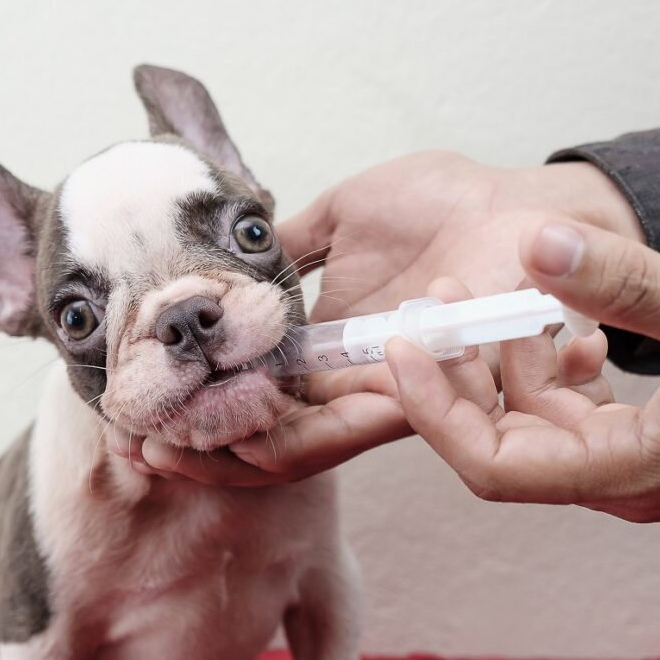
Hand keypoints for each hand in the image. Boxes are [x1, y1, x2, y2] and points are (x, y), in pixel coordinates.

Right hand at [113, 154, 643, 483]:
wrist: (518, 205)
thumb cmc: (445, 204)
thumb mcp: (348, 213)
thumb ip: (294, 244)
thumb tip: (233, 259)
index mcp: (336, 343)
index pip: (263, 393)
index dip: (205, 407)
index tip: (143, 416)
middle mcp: (357, 380)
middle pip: (271, 436)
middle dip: (203, 449)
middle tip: (141, 451)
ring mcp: (390, 393)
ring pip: (299, 449)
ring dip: (226, 454)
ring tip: (163, 453)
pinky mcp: (430, 398)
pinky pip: (349, 433)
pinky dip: (280, 445)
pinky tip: (220, 444)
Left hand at [387, 216, 659, 520]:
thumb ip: (627, 284)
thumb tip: (536, 246)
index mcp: (630, 475)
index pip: (492, 465)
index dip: (435, 409)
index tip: (403, 347)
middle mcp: (626, 479)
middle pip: (505, 441)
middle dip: (462, 373)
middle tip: (440, 303)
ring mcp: (644, 459)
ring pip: (542, 420)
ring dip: (507, 362)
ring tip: (493, 295)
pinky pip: (582, 406)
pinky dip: (557, 364)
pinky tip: (566, 318)